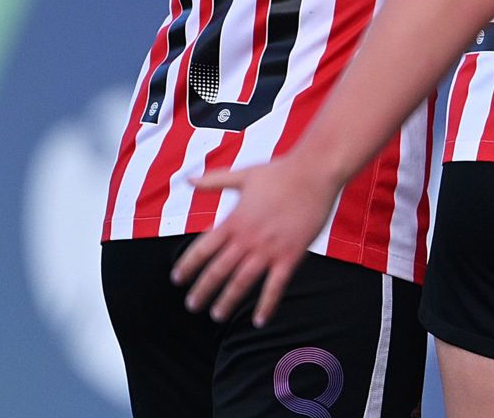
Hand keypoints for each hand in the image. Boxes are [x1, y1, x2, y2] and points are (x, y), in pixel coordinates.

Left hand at [170, 156, 340, 326]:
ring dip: (227, 301)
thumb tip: (187, 179)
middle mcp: (247, 238)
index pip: (201, 250)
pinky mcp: (291, 254)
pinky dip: (267, 305)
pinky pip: (276, 286)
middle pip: (216, 271)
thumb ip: (213, 181)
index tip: (177, 279)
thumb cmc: (281, 171)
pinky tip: (259, 321)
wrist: (316, 171)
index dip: (187, 266)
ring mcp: (269, 248)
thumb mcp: (243, 175)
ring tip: (216, 315)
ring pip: (241, 282)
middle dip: (201, 291)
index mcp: (234, 220)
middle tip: (192, 305)